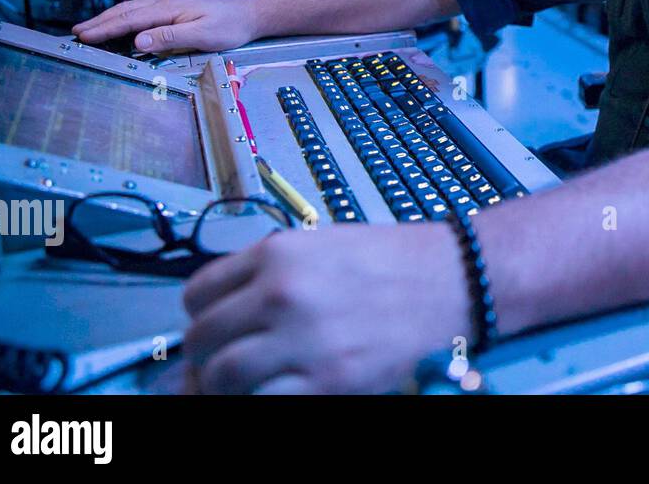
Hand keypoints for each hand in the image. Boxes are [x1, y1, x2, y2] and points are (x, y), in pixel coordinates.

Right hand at [72, 0, 261, 54]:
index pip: (130, 19)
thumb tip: (139, 41)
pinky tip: (121, 25)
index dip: (105, 29)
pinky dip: (125, 19)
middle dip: (99, 22)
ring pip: (133, 10)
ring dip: (109, 19)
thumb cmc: (232, 25)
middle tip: (76, 33)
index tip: (84, 36)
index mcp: (170, 7)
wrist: (251, 14)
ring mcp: (171, 3)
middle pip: (126, 11)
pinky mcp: (176, 8)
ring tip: (90, 28)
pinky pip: (143, 12)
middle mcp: (167, 1)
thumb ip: (170, 37)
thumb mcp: (202, 35)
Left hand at [181, 224, 470, 393]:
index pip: (197, 293)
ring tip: (242, 385)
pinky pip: (262, 403)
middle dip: (204, 357)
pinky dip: (256, 402)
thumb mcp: (320, 245)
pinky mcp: (327, 381)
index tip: (214, 328)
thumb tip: (223, 315)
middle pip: (202, 338)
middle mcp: (281, 293)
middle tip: (221, 366)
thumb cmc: (390, 261)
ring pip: (220, 377)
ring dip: (222, 387)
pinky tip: (271, 394)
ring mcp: (302, 340)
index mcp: (277, 254)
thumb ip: (269, 274)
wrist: (451, 280)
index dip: (200, 316)